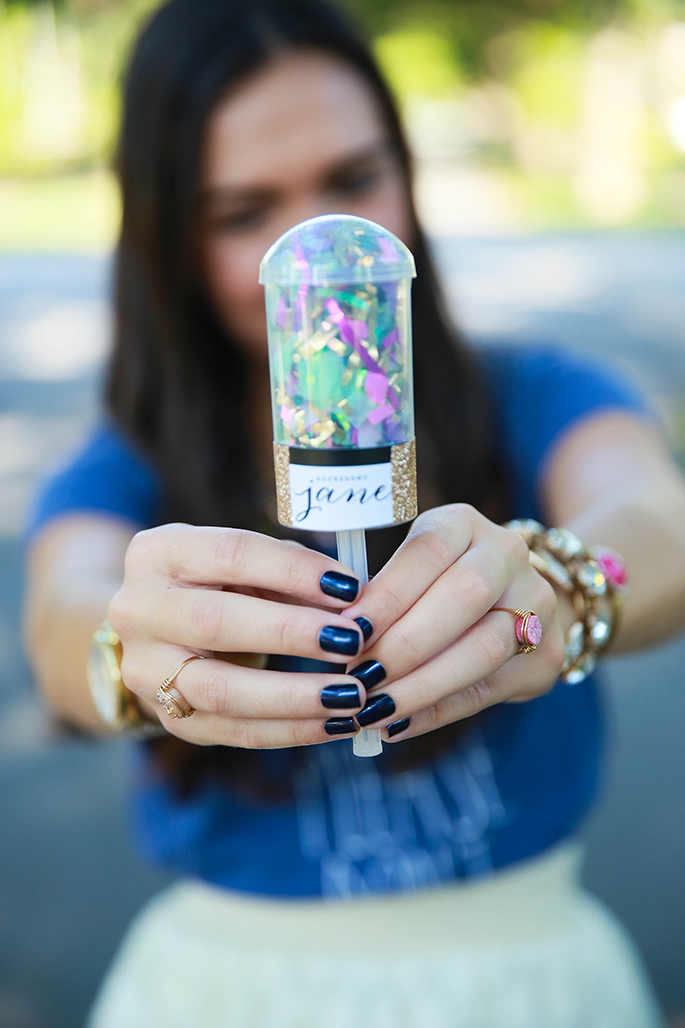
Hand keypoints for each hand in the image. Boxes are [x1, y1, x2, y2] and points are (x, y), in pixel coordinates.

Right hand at [108, 524, 370, 746]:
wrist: (155, 630)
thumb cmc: (217, 585)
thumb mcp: (242, 563)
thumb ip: (289, 572)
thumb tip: (352, 598)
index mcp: (159, 553)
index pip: (231, 554)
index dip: (294, 570)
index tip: (349, 588)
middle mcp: (139, 610)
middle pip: (217, 623)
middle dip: (292, 633)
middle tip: (353, 640)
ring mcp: (145, 670)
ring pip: (222, 690)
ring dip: (295, 695)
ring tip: (352, 695)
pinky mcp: (167, 717)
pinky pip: (233, 731)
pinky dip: (290, 730)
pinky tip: (334, 724)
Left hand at [344, 505, 566, 740]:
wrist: (512, 597)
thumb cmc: (433, 583)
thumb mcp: (407, 567)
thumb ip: (377, 594)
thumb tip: (334, 638)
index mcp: (463, 523)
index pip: (428, 551)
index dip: (389, 593)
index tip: (349, 629)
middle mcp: (507, 554)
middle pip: (464, 597)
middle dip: (405, 643)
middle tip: (359, 677)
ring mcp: (536, 603)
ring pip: (484, 648)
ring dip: (422, 685)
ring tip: (375, 708)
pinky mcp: (545, 653)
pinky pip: (489, 689)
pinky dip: (438, 710)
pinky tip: (399, 724)